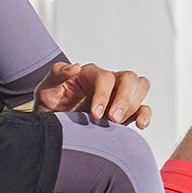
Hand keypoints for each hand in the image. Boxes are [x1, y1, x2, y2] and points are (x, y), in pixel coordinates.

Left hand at [34, 62, 151, 127]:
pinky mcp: (125, 112)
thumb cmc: (50, 104)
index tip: (94, 114)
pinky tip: (140, 125)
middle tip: (112, 119)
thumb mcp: (46, 88)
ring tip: (118, 122)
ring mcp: (118, 96)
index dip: (103, 94)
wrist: (53, 124)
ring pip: (140, 87)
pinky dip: (145, 115)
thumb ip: (57, 74)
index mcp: (90, 74)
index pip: (105, 77)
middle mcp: (108, 82)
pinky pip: (143, 108)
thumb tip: (74, 67)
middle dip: (124, 99)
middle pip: (129, 78)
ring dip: (134, 104)